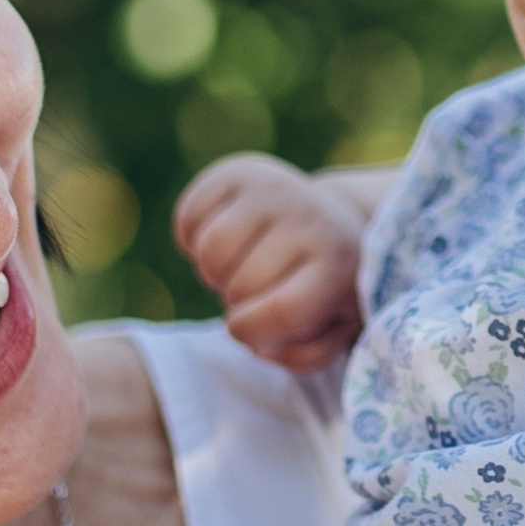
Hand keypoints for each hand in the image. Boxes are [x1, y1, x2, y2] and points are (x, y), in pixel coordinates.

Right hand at [173, 153, 366, 370]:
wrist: (334, 220)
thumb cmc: (329, 287)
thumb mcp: (334, 329)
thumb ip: (303, 355)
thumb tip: (257, 344)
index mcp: (336, 263)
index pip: (280, 311)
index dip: (251, 330)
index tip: (248, 326)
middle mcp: (307, 218)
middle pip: (238, 283)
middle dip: (235, 300)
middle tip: (252, 292)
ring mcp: (272, 188)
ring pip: (209, 249)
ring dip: (212, 271)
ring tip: (236, 267)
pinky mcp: (238, 171)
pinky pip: (188, 216)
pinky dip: (192, 238)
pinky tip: (224, 241)